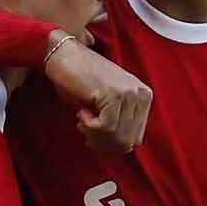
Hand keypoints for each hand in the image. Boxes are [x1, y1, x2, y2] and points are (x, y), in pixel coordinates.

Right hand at [42, 30, 152, 152]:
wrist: (63, 56)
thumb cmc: (79, 81)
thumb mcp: (106, 105)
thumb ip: (119, 124)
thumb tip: (122, 148)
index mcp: (144, 96)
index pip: (136, 137)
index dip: (112, 143)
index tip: (94, 135)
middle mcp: (141, 93)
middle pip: (128, 141)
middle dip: (104, 143)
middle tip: (85, 131)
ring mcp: (129, 93)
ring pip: (118, 137)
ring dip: (95, 135)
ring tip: (82, 121)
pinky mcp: (114, 94)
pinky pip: (106, 128)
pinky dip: (89, 126)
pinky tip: (81, 112)